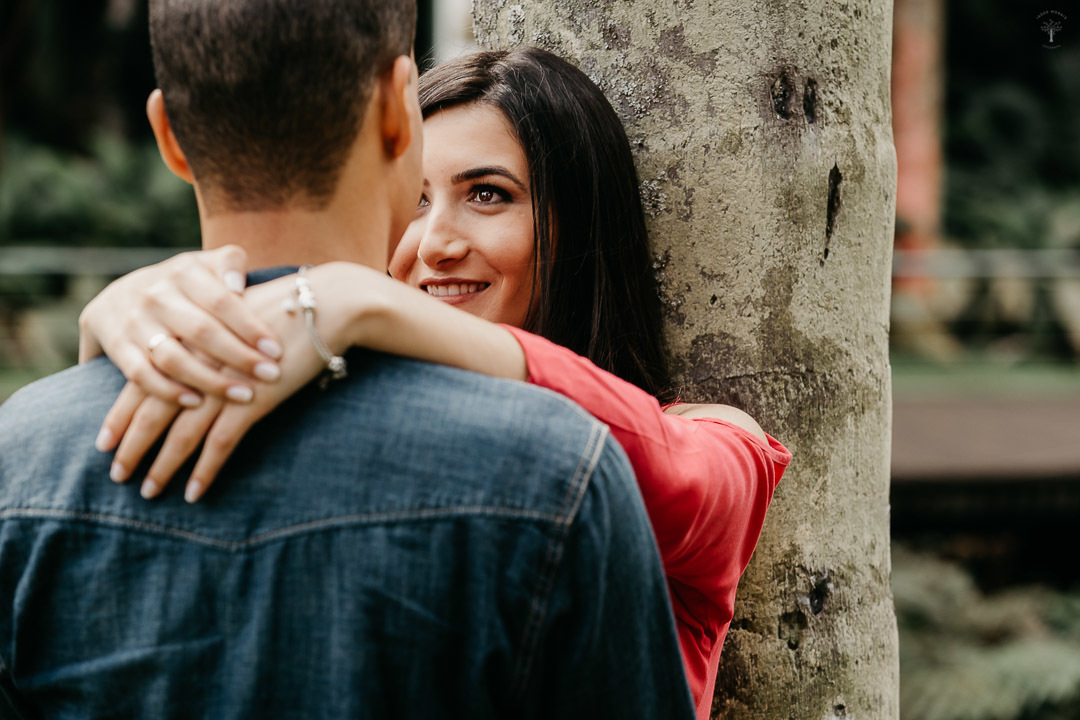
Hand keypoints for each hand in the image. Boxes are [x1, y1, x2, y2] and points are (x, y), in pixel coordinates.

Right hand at [79, 246, 284, 431]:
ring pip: (173, 357)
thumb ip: (228, 264)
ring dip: (210, 380)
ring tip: (244, 395)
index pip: (222, 302)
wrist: (119, 295)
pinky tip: (197, 403)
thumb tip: (239, 285)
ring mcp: (133, 321)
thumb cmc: (183, 285)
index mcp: (183, 271)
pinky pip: (141, 374)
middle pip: (202, 331)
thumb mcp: (204, 264)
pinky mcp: (116, 345)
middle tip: (270, 376)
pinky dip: (168, 391)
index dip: (250, 327)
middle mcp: (156, 294)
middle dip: (239, 357)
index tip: (277, 351)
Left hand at [103, 270, 346, 501]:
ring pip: (181, 434)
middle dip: (132, 447)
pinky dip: (205, 470)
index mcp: (189, 338)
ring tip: (148, 492)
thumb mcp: (234, 315)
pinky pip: (220, 443)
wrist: (325, 305)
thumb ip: (209, 336)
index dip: (120, 414)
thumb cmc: (285, 308)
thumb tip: (195, 357)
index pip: (141, 382)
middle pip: (152, 412)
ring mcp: (224, 384)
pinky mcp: (253, 401)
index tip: (104, 441)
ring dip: (163, 466)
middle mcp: (198, 362)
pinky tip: (194, 492)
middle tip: (116, 475)